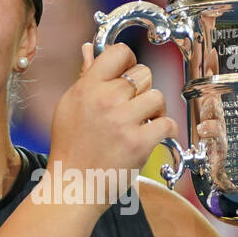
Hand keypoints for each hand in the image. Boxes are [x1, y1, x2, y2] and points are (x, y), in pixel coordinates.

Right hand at [45, 42, 177, 194]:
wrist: (73, 187)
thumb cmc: (71, 148)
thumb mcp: (69, 106)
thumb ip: (85, 77)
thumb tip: (89, 49)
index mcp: (87, 87)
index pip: (120, 52)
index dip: (129, 62)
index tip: (128, 76)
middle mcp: (104, 100)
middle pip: (144, 74)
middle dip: (142, 91)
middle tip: (132, 109)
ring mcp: (122, 121)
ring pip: (158, 97)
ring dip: (154, 111)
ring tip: (141, 124)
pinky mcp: (138, 143)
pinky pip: (167, 123)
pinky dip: (165, 131)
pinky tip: (153, 138)